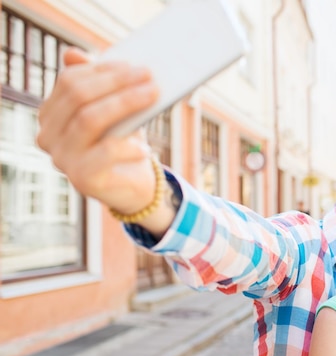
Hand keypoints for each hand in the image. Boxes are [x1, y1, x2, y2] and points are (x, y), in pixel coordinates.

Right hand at [37, 48, 159, 214]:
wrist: (132, 186)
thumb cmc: (122, 141)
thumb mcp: (113, 110)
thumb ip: (99, 84)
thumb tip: (74, 54)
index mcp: (51, 114)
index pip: (69, 82)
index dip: (103, 70)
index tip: (134, 65)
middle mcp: (49, 136)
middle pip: (79, 97)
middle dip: (117, 83)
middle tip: (149, 76)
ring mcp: (62, 158)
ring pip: (90, 119)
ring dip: (126, 103)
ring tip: (153, 96)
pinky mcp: (82, 178)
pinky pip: (106, 152)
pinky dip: (129, 146)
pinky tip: (146, 147)